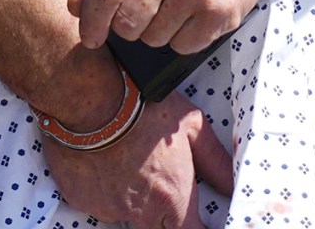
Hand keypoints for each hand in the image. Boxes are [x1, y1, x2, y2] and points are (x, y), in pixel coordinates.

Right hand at [42, 92, 234, 228]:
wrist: (89, 98)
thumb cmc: (142, 107)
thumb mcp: (193, 127)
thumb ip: (216, 163)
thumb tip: (232, 185)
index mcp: (172, 199)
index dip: (197, 228)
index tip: (198, 220)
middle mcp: (140, 213)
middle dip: (166, 214)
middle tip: (162, 183)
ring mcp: (108, 209)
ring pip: (128, 216)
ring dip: (134, 199)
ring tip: (131, 161)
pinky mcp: (82, 201)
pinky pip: (100, 204)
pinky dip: (106, 189)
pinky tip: (108, 161)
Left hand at [72, 0, 290, 54]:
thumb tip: (74, 8)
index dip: (91, 21)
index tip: (91, 37)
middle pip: (127, 24)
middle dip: (128, 28)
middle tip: (143, 12)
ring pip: (154, 39)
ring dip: (157, 33)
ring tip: (173, 6)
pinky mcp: (220, 12)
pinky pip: (183, 46)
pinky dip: (183, 38)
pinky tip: (193, 14)